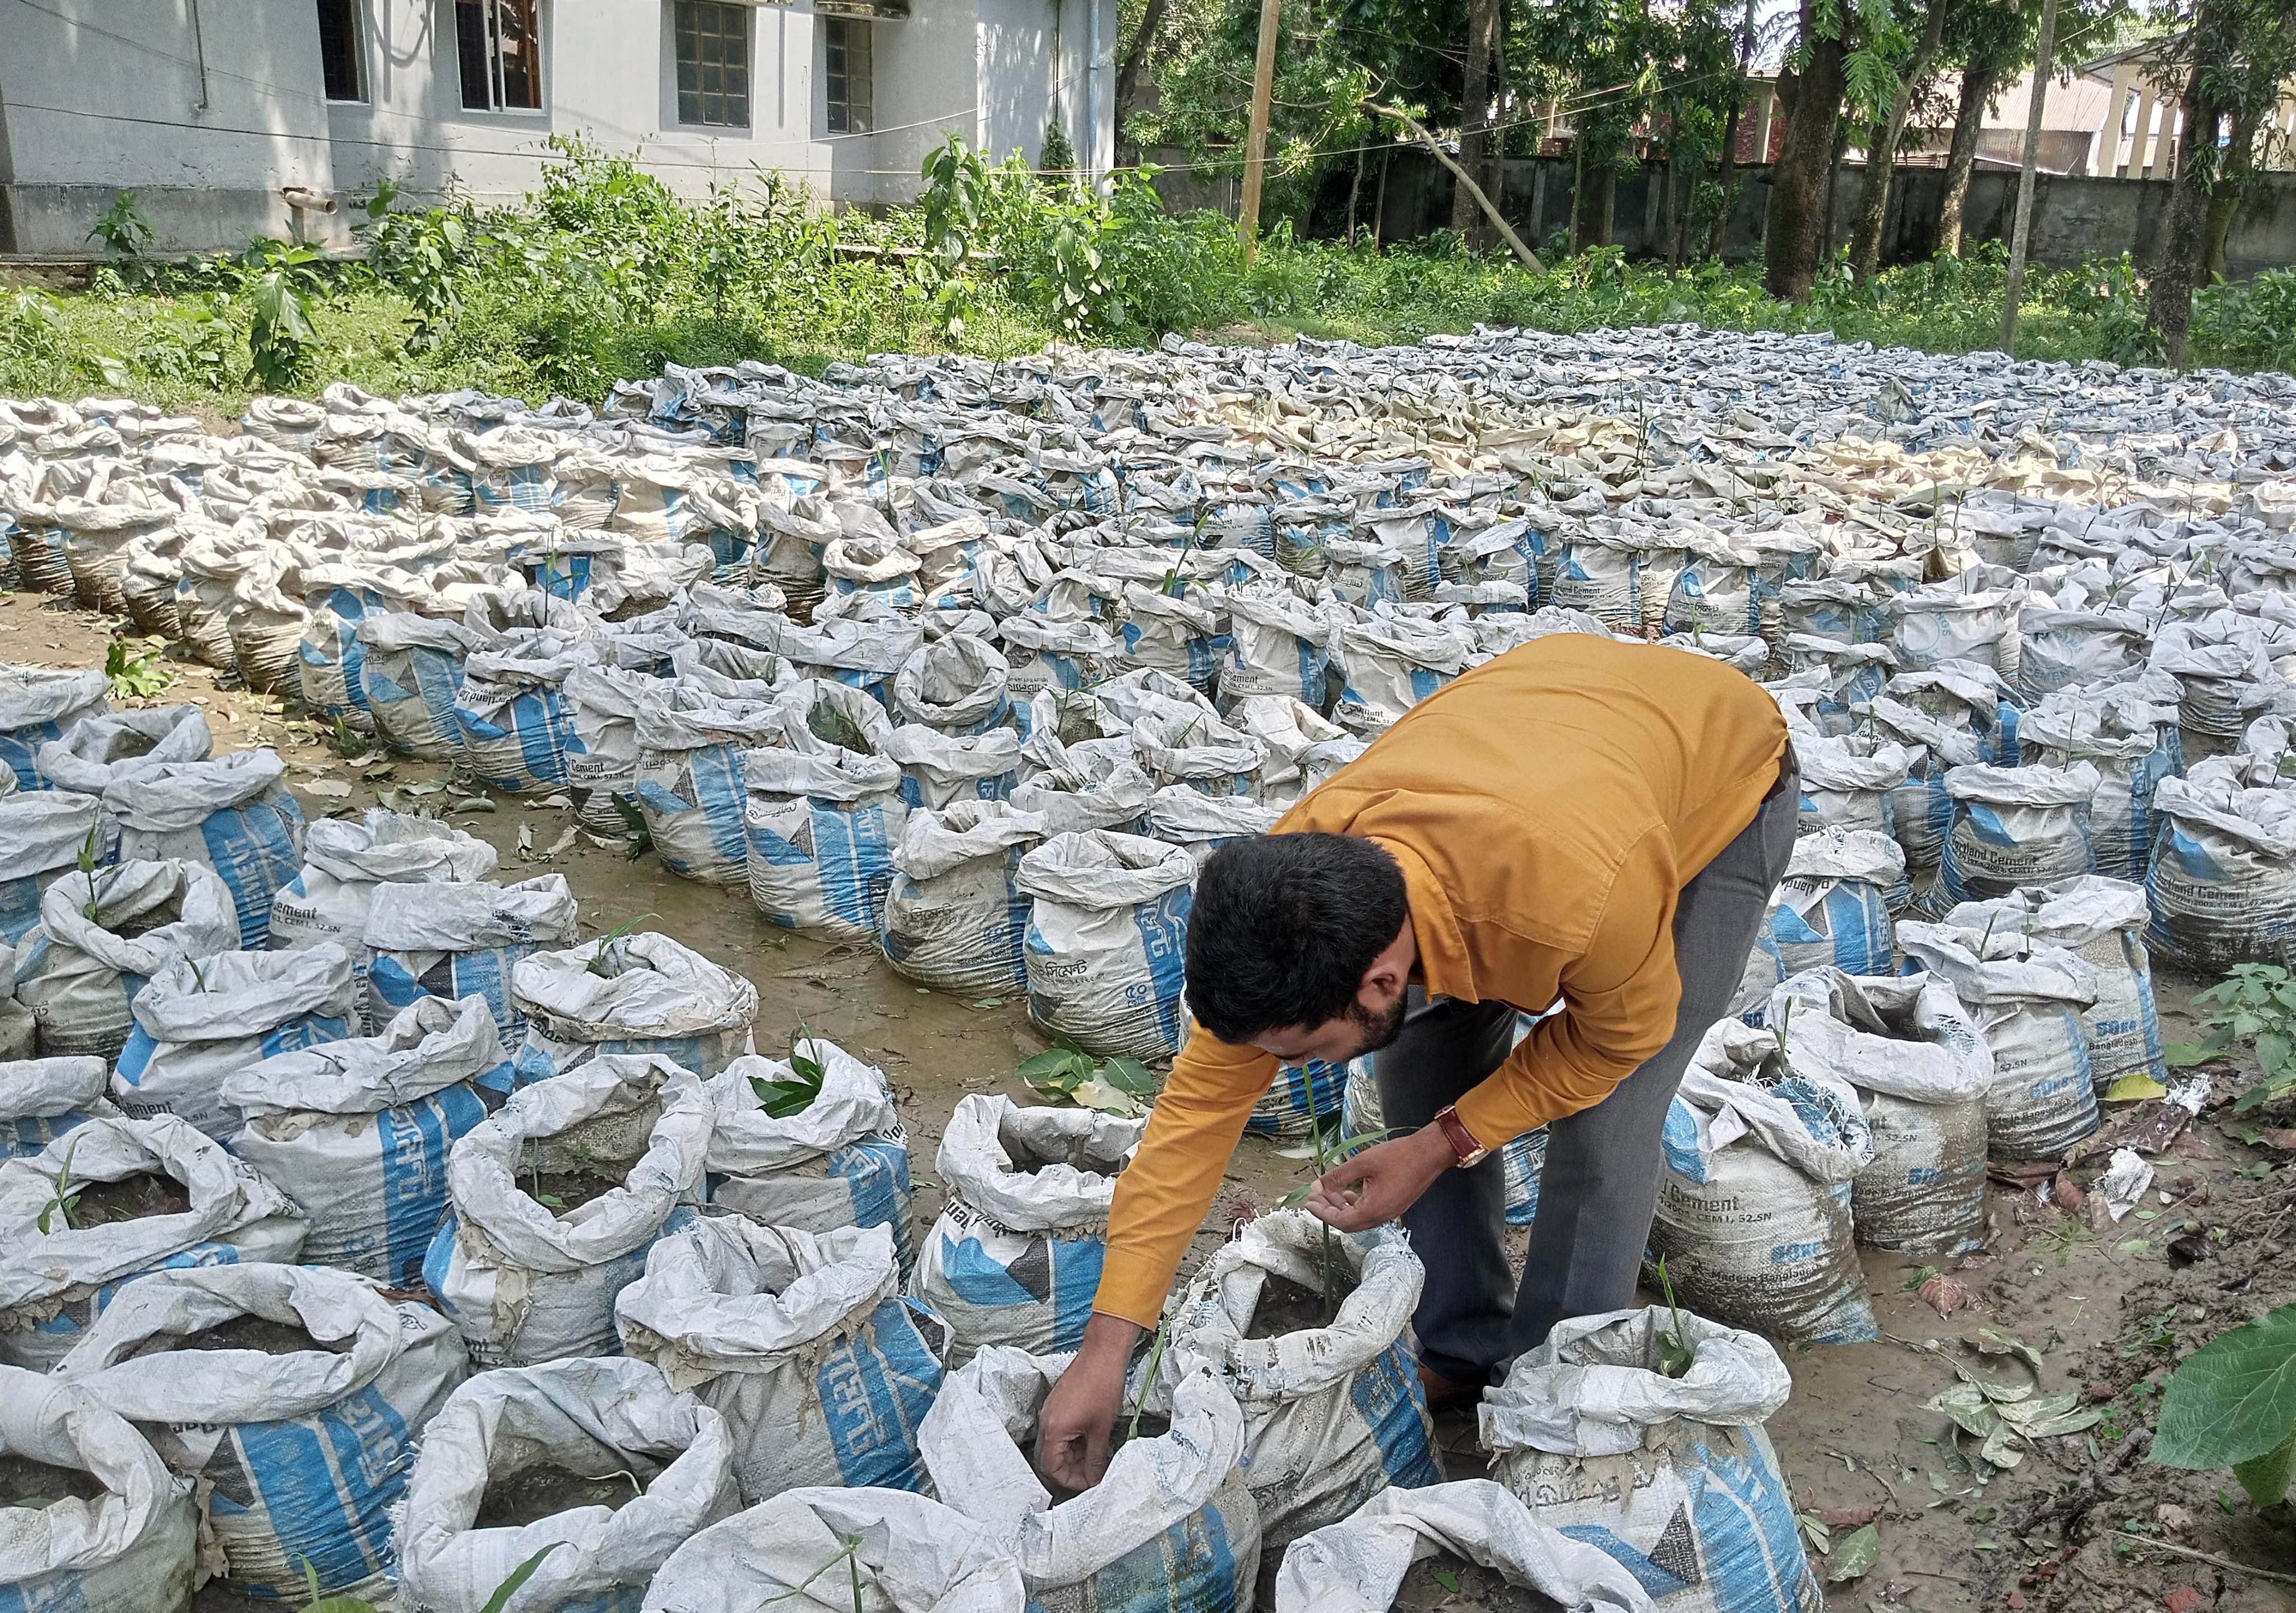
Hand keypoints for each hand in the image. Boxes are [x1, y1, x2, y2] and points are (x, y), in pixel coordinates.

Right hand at [1036, 1312, 1140, 1490]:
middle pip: (1051, 1458)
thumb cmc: (1102, 1387)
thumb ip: (1096, 1458)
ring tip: (1096, 1457)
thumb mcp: (1101, 1429)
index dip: (1071, 1480)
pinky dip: (1073, 1440)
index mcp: (1053, 1430)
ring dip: (1074, 1455)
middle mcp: (1046, 1422)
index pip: (1052, 1468)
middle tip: (1093, 1473)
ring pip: (1056, 1445)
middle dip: (1072, 1469)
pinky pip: (1060, 1431)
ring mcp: (1051, 1412)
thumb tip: (1095, 1479)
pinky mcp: (1058, 1404)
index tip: (1089, 1483)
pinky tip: (1091, 1440)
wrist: (1101, 1354)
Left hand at [1302, 1125, 1456, 1231]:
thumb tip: (1316, 1186)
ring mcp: (1389, 1213)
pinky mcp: (1394, 1206)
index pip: (1339, 1221)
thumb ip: (1337, 1176)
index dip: (1321, 1212)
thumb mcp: (1362, 1163)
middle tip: (1315, 1197)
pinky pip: (1369, 1212)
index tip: (1309, 1201)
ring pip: (1359, 1218)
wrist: (1430, 1153)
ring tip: (1329, 1192)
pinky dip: (1355, 1205)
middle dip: (1329, 1210)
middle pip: (1348, 1223)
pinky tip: (1349, 1191)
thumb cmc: (1399, 1156)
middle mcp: (1381, 1217)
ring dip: (1342, 1208)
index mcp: (1372, 1211)